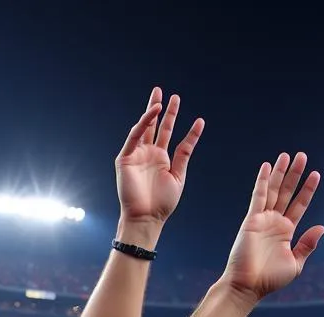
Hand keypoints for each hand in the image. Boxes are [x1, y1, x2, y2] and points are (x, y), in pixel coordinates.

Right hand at [115, 87, 203, 236]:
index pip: (168, 133)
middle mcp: (148, 154)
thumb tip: (198, 124)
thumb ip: (185, 150)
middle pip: (154, 126)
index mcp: (160, 159)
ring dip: (150, 113)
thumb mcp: (179, 174)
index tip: (195, 116)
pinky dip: (142, 125)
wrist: (146, 218)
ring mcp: (136, 156)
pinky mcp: (125, 160)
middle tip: (165, 92)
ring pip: (143, 128)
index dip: (177, 122)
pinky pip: (133, 138)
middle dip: (159, 109)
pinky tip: (152, 114)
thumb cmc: (163, 203)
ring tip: (160, 98)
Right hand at [221, 152, 323, 303]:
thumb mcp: (295, 263)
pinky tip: (267, 166)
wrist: (248, 286)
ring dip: (281, 172)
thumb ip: (307, 245)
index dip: (307, 189)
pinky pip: (258, 196)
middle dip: (295, 174)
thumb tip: (321, 227)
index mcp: (286, 232)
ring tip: (287, 155)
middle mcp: (274, 222)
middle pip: (287, 192)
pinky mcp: (251, 220)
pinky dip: (263, 181)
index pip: (299, 205)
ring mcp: (262, 219)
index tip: (315, 174)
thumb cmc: (269, 280)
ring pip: (274, 190)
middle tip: (302, 156)